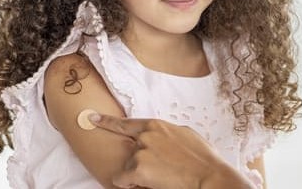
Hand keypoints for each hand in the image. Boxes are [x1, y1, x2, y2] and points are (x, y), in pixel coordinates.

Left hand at [89, 113, 251, 188]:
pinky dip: (131, 185)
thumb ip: (167, 134)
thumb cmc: (203, 159)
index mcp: (156, 125)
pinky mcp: (137, 169)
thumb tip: (162, 137)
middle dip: (139, 162)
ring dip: (138, 175)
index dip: (106, 122)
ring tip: (162, 177)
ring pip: (128, 167)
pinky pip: (123, 179)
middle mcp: (145, 136)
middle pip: (130, 152)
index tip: (92, 118)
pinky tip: (150, 184)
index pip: (126, 123)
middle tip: (160, 170)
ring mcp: (140, 152)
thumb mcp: (186, 135)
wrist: (208, 176)